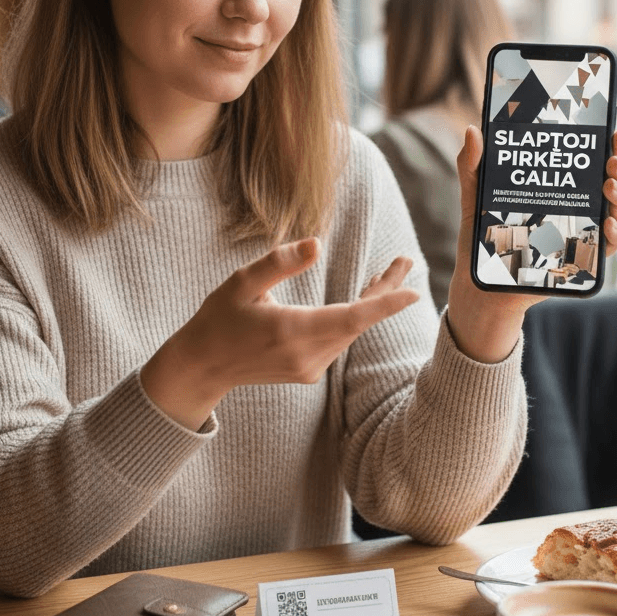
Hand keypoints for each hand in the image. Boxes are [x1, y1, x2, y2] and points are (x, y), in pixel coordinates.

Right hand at [140, 239, 418, 429]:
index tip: (413, 292)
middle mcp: (307, 355)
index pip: (352, 317)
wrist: (202, 367)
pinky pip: (340, 340)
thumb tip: (317, 244)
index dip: (385, 304)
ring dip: (372, 304)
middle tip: (406, 260)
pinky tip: (363, 298)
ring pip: (351, 331)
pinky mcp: (308, 371)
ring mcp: (309, 367)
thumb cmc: (219, 318)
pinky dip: (355, 318)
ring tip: (390, 272)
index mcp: (292, 331)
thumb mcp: (242, 282)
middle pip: (359, 321)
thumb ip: (280, 263)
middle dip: (385, 292)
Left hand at [446, 127, 616, 363]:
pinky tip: (608, 226)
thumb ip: (473, 166)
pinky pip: (607, 248)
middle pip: (609, 184)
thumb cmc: (482, 239)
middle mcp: (575, 207)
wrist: (480, 285)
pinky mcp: (580, 261)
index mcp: (556, 187)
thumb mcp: (475, 198)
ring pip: (616, 212)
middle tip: (613, 161)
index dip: (607, 146)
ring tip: (609, 187)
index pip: (588, 161)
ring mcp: (580, 233)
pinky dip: (614, 236)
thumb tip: (473, 130)